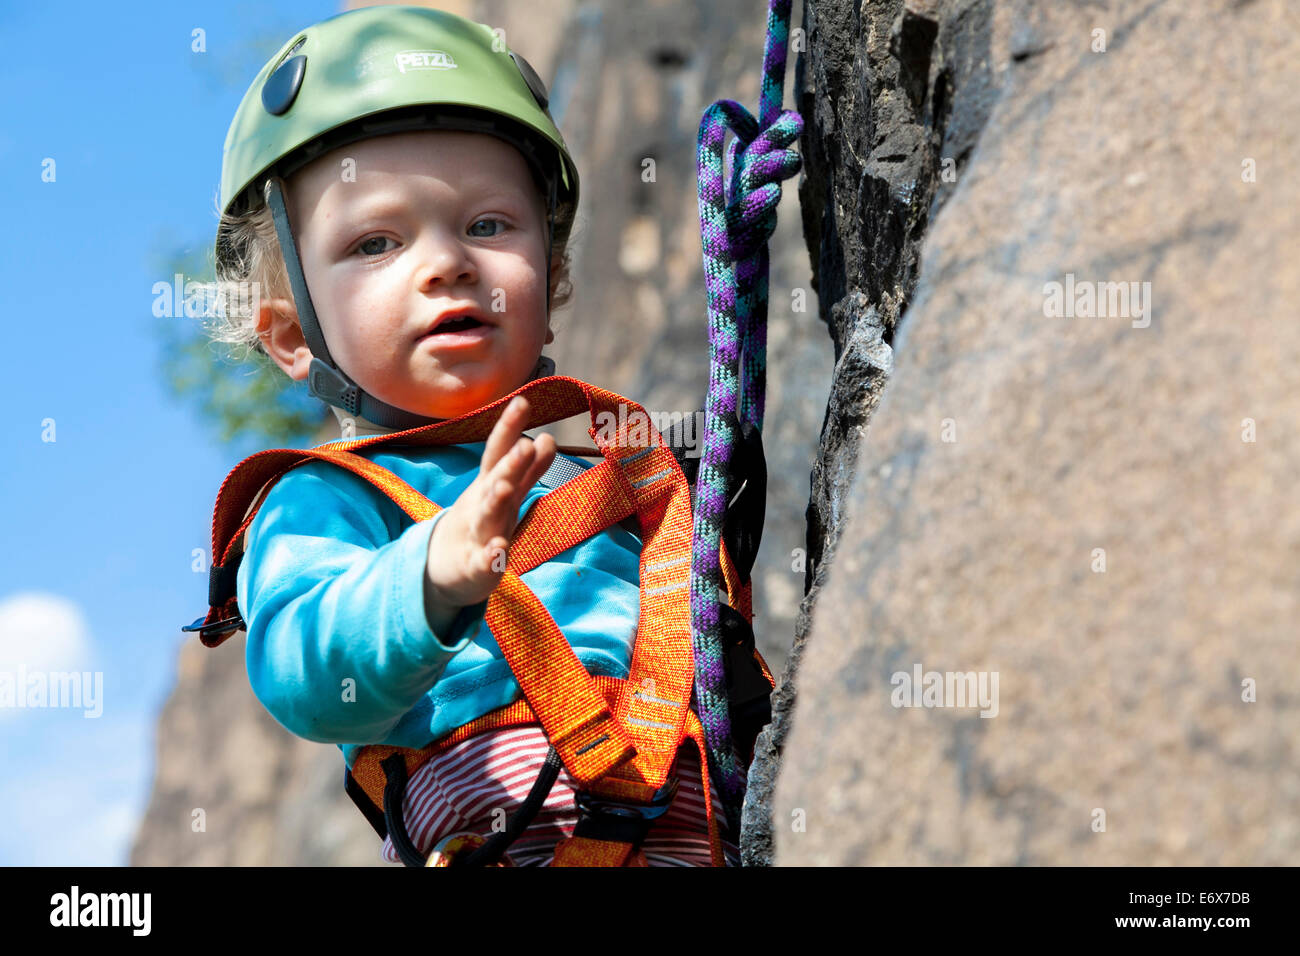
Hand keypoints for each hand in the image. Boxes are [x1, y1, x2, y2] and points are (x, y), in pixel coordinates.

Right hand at [425, 395, 556, 609]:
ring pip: (487, 517)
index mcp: (490, 486)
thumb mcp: (504, 494)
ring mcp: (477, 536)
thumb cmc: (481, 524)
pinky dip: (491, 557)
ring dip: (495, 501)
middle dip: (509, 464)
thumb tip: (547, 438)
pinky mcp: (476, 569)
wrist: (444, 569)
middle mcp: (483, 506)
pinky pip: (484, 563)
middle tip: (524, 444)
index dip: (509, 428)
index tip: (522, 401)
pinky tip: (498, 550)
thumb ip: (528, 468)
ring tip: (504, 487)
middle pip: (495, 480)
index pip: (499, 453)